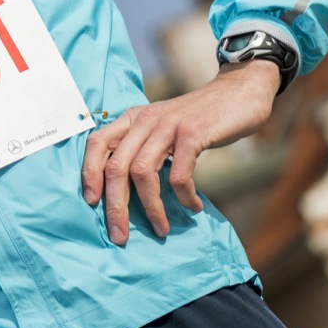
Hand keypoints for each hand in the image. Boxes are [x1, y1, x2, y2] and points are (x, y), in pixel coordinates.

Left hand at [80, 59, 279, 243]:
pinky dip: (183, 195)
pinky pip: (178, 173)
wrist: (239, 92)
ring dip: (150, 207)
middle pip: (115, 166)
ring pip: (141, 172)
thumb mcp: (163, 128)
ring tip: (161, 229)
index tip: (90, 203)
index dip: (88, 173)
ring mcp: (167, 125)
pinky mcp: (193, 133)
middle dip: (115, 206)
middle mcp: (143, 120)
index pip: (97, 144)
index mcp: (131, 119)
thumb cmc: (200, 119)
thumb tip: (128, 190)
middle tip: (119, 236)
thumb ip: (145, 149)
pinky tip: (193, 206)